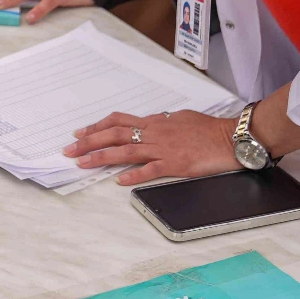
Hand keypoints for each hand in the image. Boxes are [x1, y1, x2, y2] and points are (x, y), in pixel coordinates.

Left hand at [61, 109, 239, 184]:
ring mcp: (164, 149)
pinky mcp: (176, 164)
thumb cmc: (208, 128)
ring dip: (102, 157)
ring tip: (83, 163)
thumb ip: (162, 121)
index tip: (80, 133)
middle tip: (70, 149)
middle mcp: (155, 133)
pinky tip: (120, 181)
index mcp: (155, 122)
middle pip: (115, 135)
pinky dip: (134, 175)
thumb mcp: (180, 118)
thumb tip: (151, 121)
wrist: (229, 137)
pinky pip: (151, 170)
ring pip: (126, 151)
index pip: (118, 121)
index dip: (97, 127)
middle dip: (89, 142)